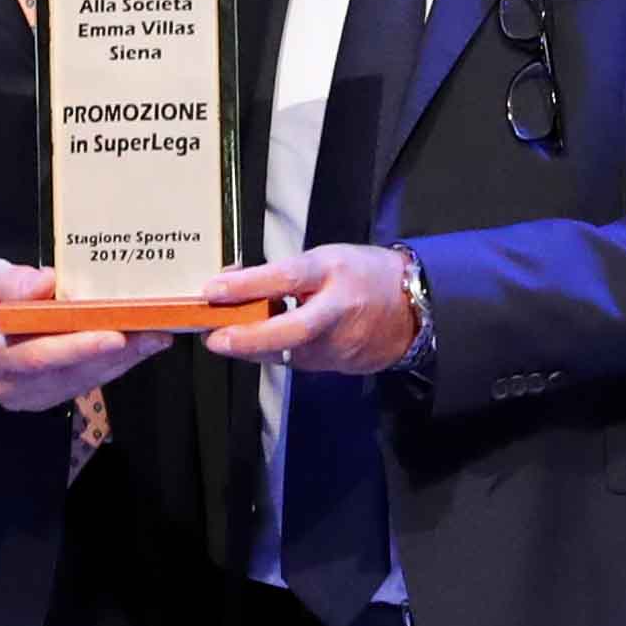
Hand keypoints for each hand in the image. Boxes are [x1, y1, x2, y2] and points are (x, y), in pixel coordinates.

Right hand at [0, 259, 165, 411]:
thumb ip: (10, 281)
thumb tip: (47, 283)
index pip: (37, 355)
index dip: (79, 347)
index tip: (116, 335)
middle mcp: (8, 386)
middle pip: (69, 372)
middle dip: (116, 353)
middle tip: (155, 333)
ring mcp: (26, 398)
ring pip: (81, 380)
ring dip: (122, 362)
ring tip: (156, 338)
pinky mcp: (42, 398)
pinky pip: (81, 383)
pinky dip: (110, 366)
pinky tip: (137, 348)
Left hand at [202, 245, 417, 375]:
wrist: (412, 311)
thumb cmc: (363, 276)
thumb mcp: (326, 259)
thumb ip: (284, 272)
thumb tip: (234, 283)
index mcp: (334, 272)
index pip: (287, 278)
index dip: (248, 285)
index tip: (214, 289)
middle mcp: (338, 312)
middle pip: (290, 331)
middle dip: (247, 338)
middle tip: (214, 339)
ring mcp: (339, 345)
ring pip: (286, 352)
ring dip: (251, 348)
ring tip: (224, 337)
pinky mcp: (336, 366)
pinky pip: (296, 360)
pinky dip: (272, 352)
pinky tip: (257, 343)